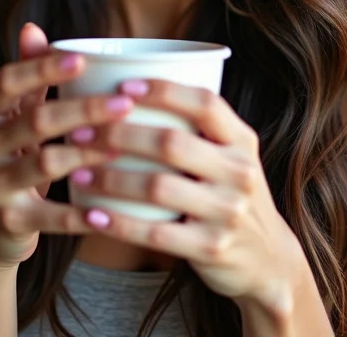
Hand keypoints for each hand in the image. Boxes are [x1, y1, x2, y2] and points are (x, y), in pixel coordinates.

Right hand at [0, 23, 137, 271]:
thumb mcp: (13, 119)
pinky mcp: (10, 222)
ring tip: (124, 146)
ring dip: (89, 152)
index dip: (43, 68)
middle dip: (85, 110)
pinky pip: (53, 216)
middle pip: (36, 120)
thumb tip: (33, 27)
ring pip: (46, 163)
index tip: (83, 60)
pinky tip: (110, 209)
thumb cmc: (12, 159)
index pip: (8, 81)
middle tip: (126, 103)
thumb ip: (27, 77)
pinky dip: (83, 214)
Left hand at [69, 80, 307, 308]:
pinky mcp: (212, 248)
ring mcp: (228, 212)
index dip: (163, 91)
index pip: (205, 104)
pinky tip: (93, 215)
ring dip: (110, 178)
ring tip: (78, 173)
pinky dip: (119, 224)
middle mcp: (240, 173)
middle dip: (119, 134)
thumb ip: (197, 131)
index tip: (122, 86)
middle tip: (80, 133)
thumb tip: (128, 92)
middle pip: (171, 143)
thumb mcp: (230, 159)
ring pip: (158, 187)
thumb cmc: (230, 196)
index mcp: (242, 141)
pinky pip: (156, 234)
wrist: (268, 260)